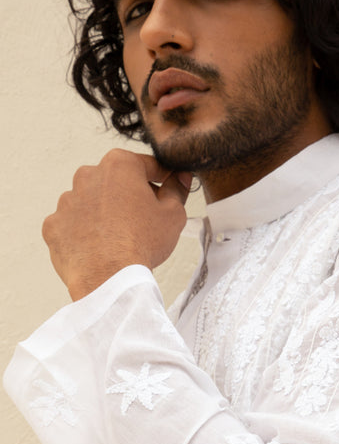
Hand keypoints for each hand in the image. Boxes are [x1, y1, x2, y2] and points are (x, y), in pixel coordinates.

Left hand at [42, 149, 191, 300]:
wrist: (108, 278)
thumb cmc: (142, 244)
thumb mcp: (173, 214)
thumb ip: (177, 190)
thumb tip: (179, 178)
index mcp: (119, 165)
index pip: (147, 165)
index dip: (162, 177)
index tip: (168, 186)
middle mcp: (88, 176)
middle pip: (115, 182)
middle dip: (129, 195)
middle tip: (144, 220)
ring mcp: (67, 201)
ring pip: (91, 203)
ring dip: (105, 214)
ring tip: (120, 238)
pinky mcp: (54, 226)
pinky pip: (72, 225)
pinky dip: (84, 233)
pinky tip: (99, 248)